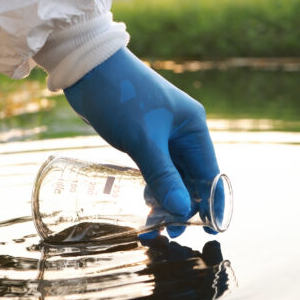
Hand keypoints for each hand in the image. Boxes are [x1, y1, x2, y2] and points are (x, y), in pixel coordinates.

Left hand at [64, 47, 219, 237]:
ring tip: (153, 225)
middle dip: (183, 205)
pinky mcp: (143, 138)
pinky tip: (144, 204)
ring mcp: (163, 135)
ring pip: (172, 176)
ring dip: (166, 199)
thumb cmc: (121, 97)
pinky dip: (152, 187)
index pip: (210, 172)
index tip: (210, 229)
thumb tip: (182, 210)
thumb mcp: (144, 140)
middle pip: (191, 178)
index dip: (212, 202)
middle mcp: (183, 132)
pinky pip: (154, 169)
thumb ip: (163, 176)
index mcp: (193, 127)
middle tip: (169, 231)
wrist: (87, 68)